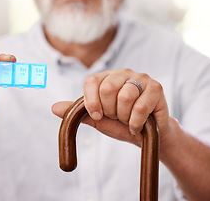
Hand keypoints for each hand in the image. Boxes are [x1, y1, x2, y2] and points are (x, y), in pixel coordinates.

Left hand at [52, 68, 169, 146]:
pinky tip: (138, 126)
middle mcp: (123, 73)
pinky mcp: (156, 88)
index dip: (91, 102)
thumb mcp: (97, 119)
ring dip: (124, 117)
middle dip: (110, 111)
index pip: (91, 82)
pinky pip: (140, 107)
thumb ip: (79, 112)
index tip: (98, 115)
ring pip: (125, 97)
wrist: (145, 136)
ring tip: (129, 120)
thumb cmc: (120, 124)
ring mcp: (141, 78)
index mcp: (107, 77)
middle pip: (107, 88)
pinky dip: (135, 123)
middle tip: (117, 117)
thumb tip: (53, 108)